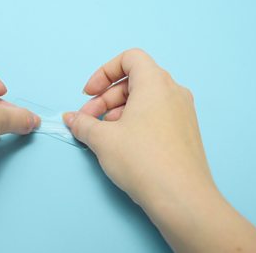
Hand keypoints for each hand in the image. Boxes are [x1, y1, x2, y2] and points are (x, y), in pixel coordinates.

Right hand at [63, 49, 255, 251]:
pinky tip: (122, 144)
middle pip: (134, 81)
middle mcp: (173, 92)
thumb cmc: (142, 159)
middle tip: (88, 120)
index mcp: (156, 83)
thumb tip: (70, 119)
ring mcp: (183, 112)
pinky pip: (156, 115)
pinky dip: (134, 121)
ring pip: (144, 100)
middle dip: (105, 97)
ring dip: (118, 111)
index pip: (130, 58)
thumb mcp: (103, 139)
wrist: (181, 198)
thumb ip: (83, 123)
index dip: (104, 72)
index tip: (89, 93)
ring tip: (102, 134)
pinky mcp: (185, 132)